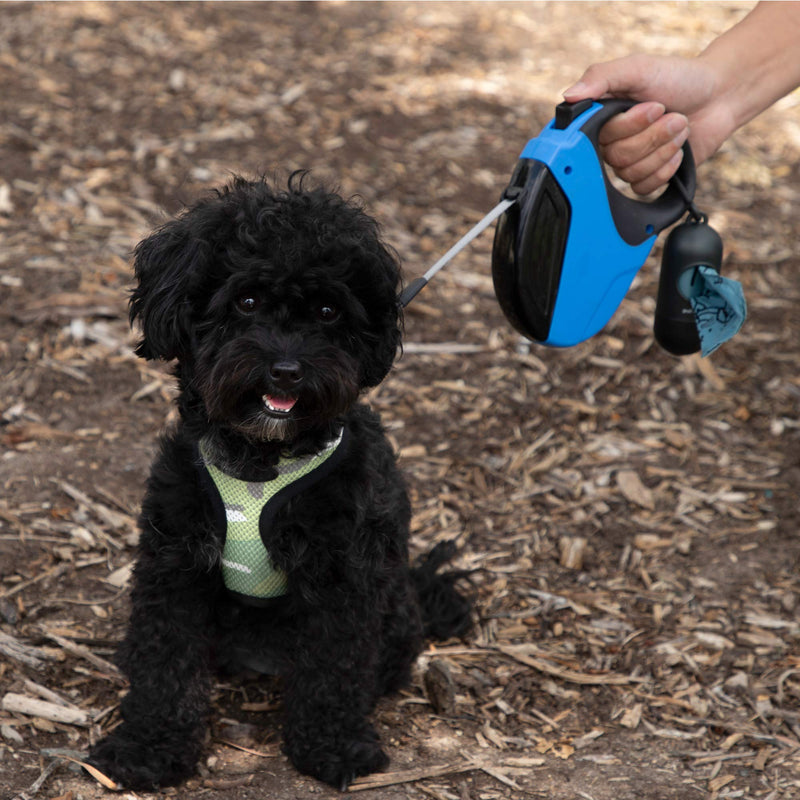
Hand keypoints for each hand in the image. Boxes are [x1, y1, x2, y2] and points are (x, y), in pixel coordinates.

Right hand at [563, 54, 731, 194]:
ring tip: (680, 127)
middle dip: (653, 136)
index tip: (653, 107)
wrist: (719, 96)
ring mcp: (629, 161)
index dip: (628, 127)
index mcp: (603, 117)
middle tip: (674, 115)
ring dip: (663, 150)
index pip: (597, 138)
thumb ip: (600, 77)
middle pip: (617, 158)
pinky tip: (678, 152)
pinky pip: (643, 188)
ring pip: (630, 174)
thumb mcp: (637, 68)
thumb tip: (568, 97)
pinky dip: (665, 170)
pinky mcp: (646, 177)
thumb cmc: (679, 78)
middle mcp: (611, 141)